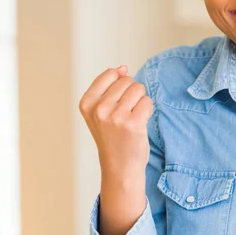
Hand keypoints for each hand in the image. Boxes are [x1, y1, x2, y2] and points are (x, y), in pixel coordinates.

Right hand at [79, 66, 153, 183]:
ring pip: (138, 89)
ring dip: (140, 101)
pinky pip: (147, 101)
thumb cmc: (113, 136)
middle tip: (125, 114)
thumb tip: (123, 68)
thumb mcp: (101, 110)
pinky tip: (140, 123)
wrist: (120, 167)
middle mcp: (99, 109)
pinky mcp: (133, 124)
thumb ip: (109, 86)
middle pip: (127, 80)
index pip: (110, 74)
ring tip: (132, 118)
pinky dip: (148, 110)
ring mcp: (115, 117)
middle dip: (131, 94)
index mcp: (87, 103)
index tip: (115, 104)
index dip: (119, 86)